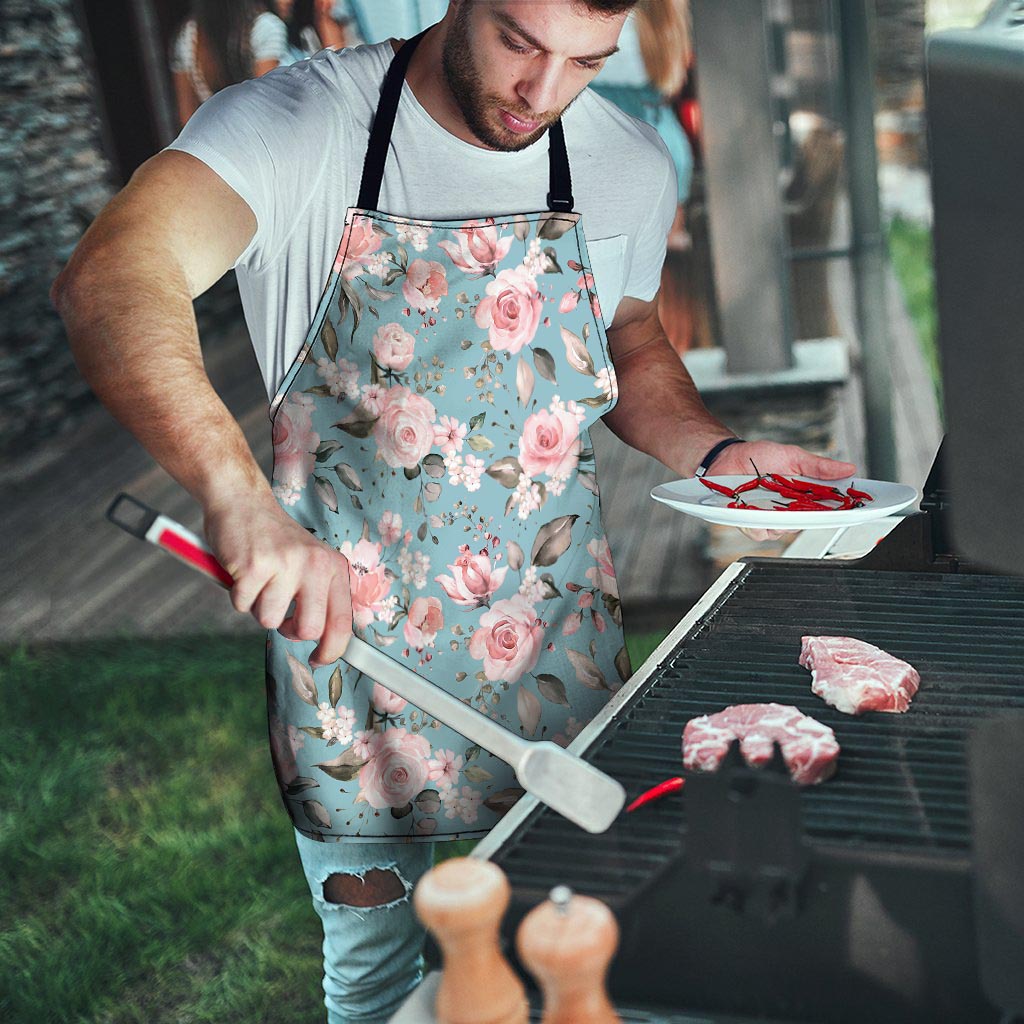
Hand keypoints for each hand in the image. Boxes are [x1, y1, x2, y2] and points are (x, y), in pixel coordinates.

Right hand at [203, 491, 352, 666]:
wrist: (243, 502)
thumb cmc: (275, 540)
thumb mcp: (310, 561)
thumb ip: (320, 595)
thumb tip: (326, 642)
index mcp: (333, 566)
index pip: (343, 621)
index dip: (332, 649)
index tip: (320, 659)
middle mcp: (314, 564)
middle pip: (309, 629)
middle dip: (289, 630)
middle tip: (280, 613)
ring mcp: (285, 564)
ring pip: (269, 620)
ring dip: (258, 607)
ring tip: (259, 581)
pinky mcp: (254, 566)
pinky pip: (242, 606)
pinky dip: (238, 595)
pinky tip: (243, 572)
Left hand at [707, 440, 856, 542]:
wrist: (727, 458)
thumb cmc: (759, 457)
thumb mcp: (793, 456)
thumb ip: (819, 466)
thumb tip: (848, 468)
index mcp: (804, 495)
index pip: (829, 508)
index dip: (843, 511)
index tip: (857, 509)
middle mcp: (790, 510)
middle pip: (809, 523)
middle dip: (810, 515)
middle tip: (804, 502)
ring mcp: (771, 518)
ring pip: (784, 531)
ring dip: (780, 518)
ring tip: (770, 499)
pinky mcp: (751, 523)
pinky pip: (760, 532)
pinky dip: (757, 522)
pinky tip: (752, 508)